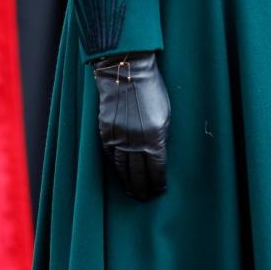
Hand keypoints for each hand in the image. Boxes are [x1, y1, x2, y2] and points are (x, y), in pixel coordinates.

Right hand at [92, 52, 169, 201]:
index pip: (156, 169)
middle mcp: (135, 141)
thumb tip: (157, 154)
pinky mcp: (105, 131)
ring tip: (131, 191)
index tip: (159, 189)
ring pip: (121, 168)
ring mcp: (118, 137)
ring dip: (127, 182)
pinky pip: (109, 155)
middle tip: (144, 198)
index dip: (158, 182)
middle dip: (142, 187)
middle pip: (138, 173)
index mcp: (155, 138)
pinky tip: (118, 173)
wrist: (127, 71)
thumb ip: (161, 136)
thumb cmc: (151, 89)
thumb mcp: (165, 114)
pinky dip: (114, 167)